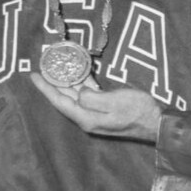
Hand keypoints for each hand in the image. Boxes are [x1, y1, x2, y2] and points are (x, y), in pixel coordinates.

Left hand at [30, 73, 161, 142]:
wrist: (157, 122)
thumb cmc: (138, 111)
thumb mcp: (115, 102)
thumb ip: (93, 98)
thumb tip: (79, 92)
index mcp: (87, 118)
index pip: (59, 101)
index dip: (46, 88)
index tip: (33, 75)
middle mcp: (88, 117)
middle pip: (64, 99)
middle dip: (52, 84)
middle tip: (41, 68)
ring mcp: (96, 113)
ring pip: (75, 96)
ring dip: (65, 82)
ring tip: (56, 68)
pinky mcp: (105, 108)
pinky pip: (87, 94)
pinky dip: (81, 83)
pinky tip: (79, 73)